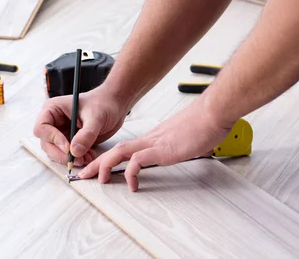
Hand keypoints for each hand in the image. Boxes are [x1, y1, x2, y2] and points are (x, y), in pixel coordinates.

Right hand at [33, 87, 127, 165]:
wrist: (114, 106)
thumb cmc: (103, 103)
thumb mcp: (96, 117)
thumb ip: (86, 135)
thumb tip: (74, 152)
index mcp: (53, 109)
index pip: (41, 128)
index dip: (52, 139)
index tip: (68, 148)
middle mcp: (53, 122)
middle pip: (46, 143)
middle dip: (60, 154)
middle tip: (76, 160)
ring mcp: (61, 133)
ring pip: (56, 152)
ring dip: (69, 159)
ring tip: (86, 158)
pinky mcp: (70, 142)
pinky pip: (68, 155)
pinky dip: (77, 159)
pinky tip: (89, 157)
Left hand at [78, 99, 232, 190]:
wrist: (214, 112)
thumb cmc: (206, 123)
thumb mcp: (188, 138)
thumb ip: (182, 145)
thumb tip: (186, 151)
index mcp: (155, 137)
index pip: (126, 147)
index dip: (110, 157)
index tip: (101, 168)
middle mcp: (150, 138)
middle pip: (116, 149)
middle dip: (97, 162)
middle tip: (84, 174)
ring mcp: (155, 143)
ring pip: (120, 152)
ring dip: (105, 165)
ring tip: (98, 180)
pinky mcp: (162, 150)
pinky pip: (137, 162)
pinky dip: (130, 173)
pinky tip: (132, 185)